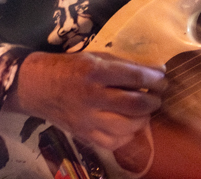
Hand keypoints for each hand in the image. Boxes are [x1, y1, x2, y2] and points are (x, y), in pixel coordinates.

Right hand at [9, 51, 167, 149]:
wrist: (37, 86)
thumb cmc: (70, 68)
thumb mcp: (96, 57)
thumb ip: (126, 65)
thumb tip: (157, 70)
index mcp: (95, 72)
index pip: (135, 77)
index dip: (155, 78)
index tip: (163, 78)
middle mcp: (91, 97)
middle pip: (133, 105)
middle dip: (153, 101)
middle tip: (156, 96)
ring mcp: (87, 119)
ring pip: (126, 127)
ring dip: (142, 119)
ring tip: (144, 110)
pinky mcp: (83, 134)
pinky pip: (112, 143)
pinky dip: (126, 136)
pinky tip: (129, 125)